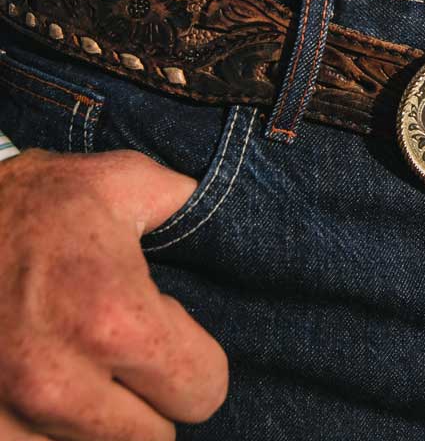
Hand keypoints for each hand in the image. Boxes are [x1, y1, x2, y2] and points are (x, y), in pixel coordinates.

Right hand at [0, 148, 228, 439]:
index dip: (199, 362)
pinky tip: (49, 389)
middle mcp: (61, 382)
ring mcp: (11, 415)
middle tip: (131, 354)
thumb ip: (190, 207)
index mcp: (114, 319)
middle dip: (153, 398)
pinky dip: (52, 434)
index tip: (175, 335)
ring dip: (101, 422)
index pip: (203, 392)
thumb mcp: (128, 181)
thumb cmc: (41, 200)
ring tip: (88, 368)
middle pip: (153, 439)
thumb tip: (231, 229)